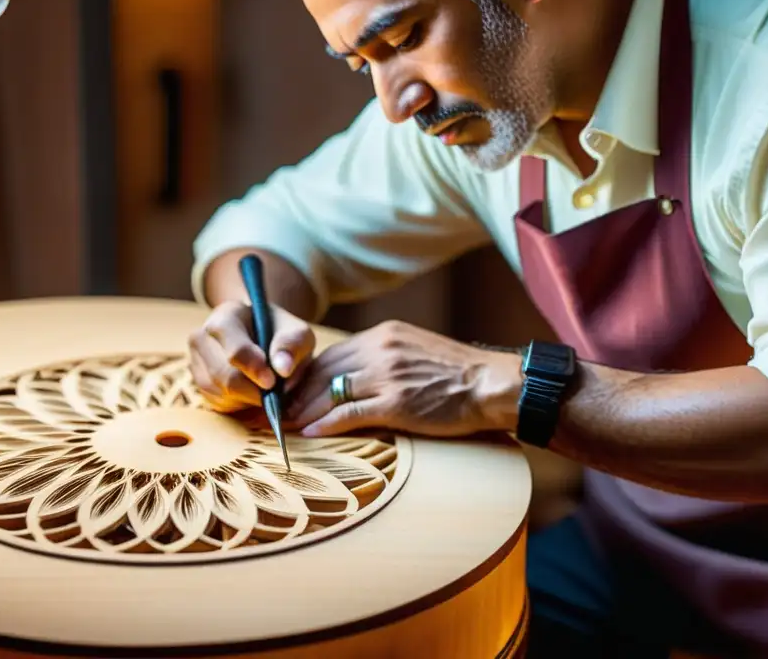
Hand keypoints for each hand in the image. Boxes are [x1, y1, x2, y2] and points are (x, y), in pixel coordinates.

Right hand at [188, 301, 315, 413]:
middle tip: (275, 391)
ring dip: (248, 398)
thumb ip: (293, 345)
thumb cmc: (281, 335)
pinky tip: (252, 391)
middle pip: (223, 375)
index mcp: (226, 316)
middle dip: (253, 389)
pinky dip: (240, 404)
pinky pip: (218, 403)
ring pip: (220, 392)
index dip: (253, 368)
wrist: (265, 340)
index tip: (272, 382)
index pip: (233, 347)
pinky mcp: (198, 382)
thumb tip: (282, 368)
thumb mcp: (297, 333)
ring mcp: (196, 360)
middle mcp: (202, 336)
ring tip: (265, 386)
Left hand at [289, 320, 521, 437]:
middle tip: (276, 410)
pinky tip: (310, 433)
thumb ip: (385, 356)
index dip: (306, 374)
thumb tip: (356, 374)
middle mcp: (381, 350)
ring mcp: (387, 376)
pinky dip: (325, 424)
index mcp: (385, 334)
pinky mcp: (396, 403)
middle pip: (323, 370)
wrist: (491, 384)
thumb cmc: (458, 372)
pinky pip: (349, 414)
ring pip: (329, 392)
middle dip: (296, 392)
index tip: (291, 390)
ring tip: (284, 425)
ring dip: (303, 410)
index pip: (332, 353)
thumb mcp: (416, 349)